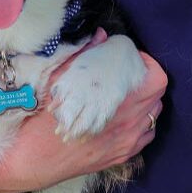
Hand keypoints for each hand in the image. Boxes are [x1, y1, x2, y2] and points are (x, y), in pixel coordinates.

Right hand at [0, 35, 166, 192]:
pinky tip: (124, 118)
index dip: (148, 65)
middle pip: (157, 96)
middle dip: (147, 82)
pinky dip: (141, 126)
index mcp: (121, 99)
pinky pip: (145, 137)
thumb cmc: (46, 115)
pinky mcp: (121, 156)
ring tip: (127, 96)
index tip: (133, 61)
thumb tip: (102, 35)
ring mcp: (128, 141)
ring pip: (152, 116)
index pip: (157, 78)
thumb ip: (86, 53)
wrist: (34, 157)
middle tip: (129, 76)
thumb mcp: (63, 76)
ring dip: (146, 104)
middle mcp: (131, 122)